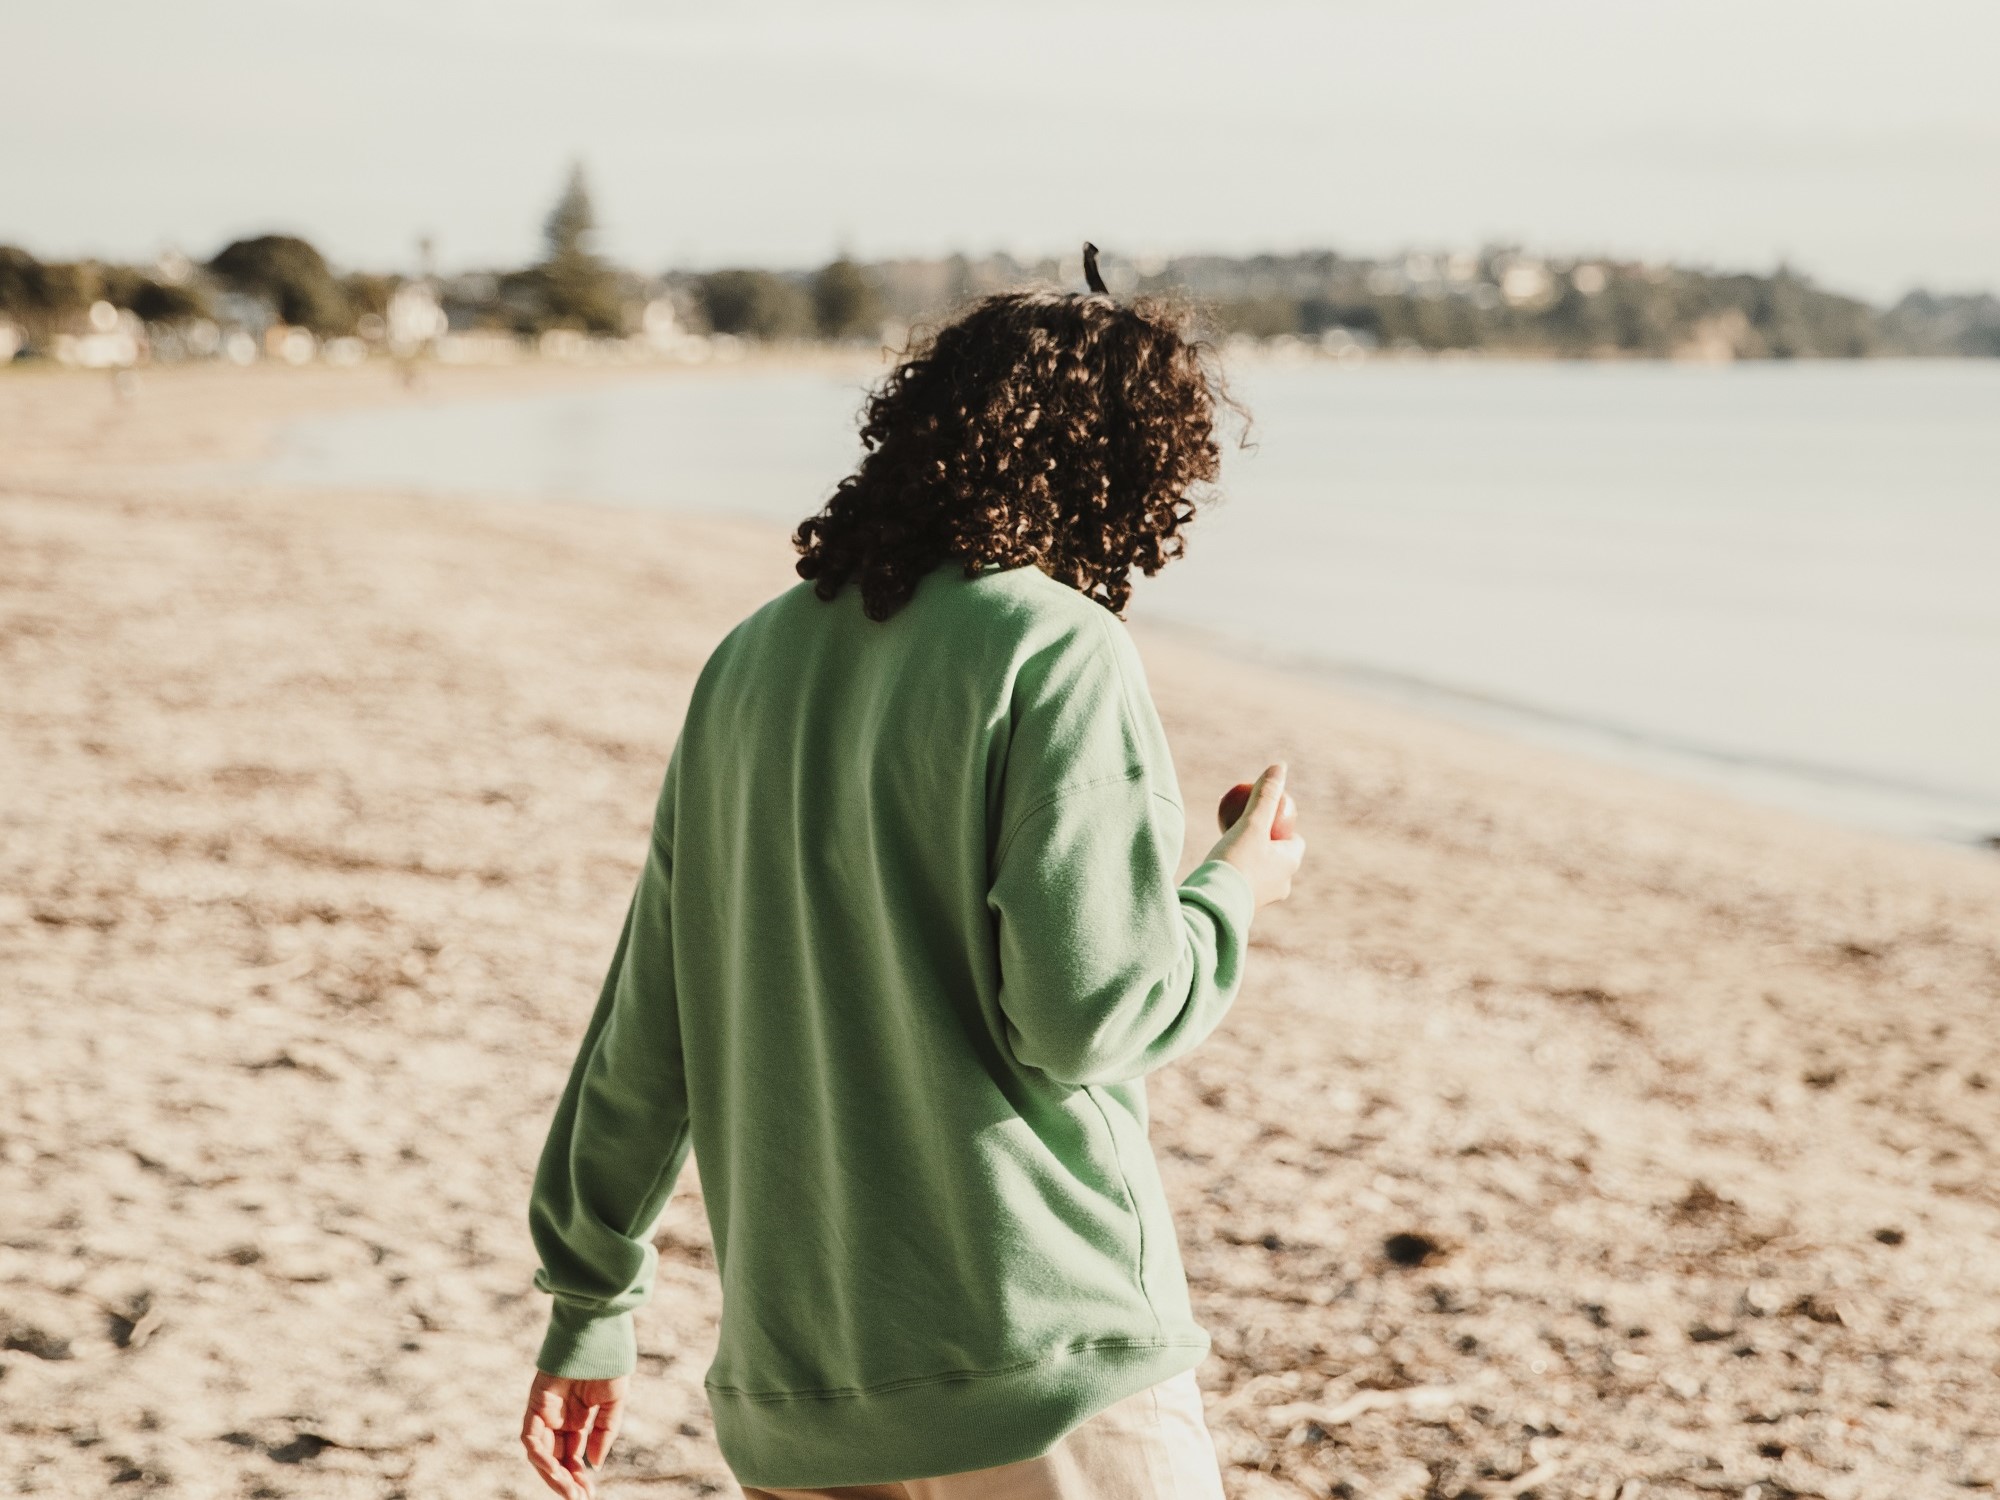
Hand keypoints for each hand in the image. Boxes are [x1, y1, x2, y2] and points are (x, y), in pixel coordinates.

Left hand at [521, 1371, 627, 1497]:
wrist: (597, 1332)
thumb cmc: (608, 1361)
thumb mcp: (613, 1402)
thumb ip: (604, 1432)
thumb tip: (594, 1464)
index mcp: (577, 1418)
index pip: (573, 1454)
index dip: (578, 1475)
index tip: (588, 1493)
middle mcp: (559, 1418)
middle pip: (556, 1458)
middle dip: (566, 1481)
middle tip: (579, 1497)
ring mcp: (545, 1412)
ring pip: (541, 1453)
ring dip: (552, 1475)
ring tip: (569, 1490)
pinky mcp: (534, 1403)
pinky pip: (530, 1437)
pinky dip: (540, 1456)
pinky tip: (556, 1468)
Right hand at [1207, 762, 1305, 912]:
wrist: (1213, 904)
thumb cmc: (1237, 861)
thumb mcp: (1252, 823)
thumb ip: (1266, 795)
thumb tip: (1281, 766)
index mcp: (1291, 864)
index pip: (1294, 841)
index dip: (1282, 828)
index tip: (1263, 818)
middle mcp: (1282, 885)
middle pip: (1277, 856)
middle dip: (1266, 844)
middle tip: (1245, 830)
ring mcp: (1263, 899)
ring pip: (1261, 871)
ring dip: (1250, 859)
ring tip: (1229, 848)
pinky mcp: (1243, 908)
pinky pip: (1244, 883)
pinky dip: (1236, 873)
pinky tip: (1218, 866)